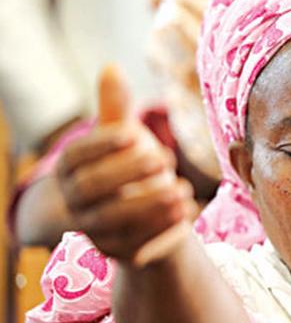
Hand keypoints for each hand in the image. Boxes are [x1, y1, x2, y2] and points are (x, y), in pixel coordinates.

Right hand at [56, 65, 197, 263]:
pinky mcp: (121, 255)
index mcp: (69, 172)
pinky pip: (138, 247)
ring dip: (151, 204)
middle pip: (90, 189)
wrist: (147, 217)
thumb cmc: (133, 169)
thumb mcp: (125, 140)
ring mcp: (95, 233)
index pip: (74, 157)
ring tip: (184, 190)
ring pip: (114, 221)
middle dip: (129, 173)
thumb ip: (116, 109)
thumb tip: (111, 66)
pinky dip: (164, 229)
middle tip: (166, 160)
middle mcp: (74, 205)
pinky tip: (189, 212)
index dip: (102, 145)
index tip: (134, 133)